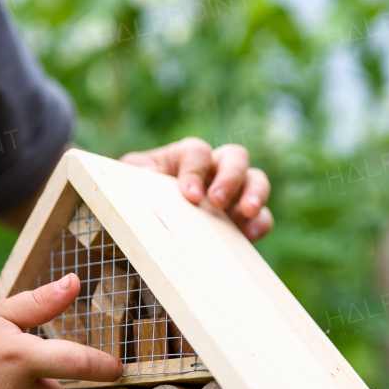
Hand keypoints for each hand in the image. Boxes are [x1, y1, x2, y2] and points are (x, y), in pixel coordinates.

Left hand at [121, 138, 273, 240]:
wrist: (145, 227)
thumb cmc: (136, 197)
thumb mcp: (127, 183)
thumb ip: (134, 172)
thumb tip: (145, 172)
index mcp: (185, 157)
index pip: (197, 153)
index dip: (195, 171)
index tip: (189, 195)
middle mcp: (214, 169)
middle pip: (236, 157)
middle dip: (230, 177)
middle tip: (217, 201)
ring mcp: (233, 192)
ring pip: (256, 179)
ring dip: (255, 193)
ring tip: (247, 212)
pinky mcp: (241, 218)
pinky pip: (261, 215)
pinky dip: (261, 222)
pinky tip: (250, 235)